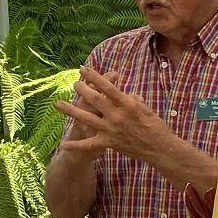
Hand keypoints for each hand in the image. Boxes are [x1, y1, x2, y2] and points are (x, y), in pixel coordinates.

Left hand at [56, 65, 172, 162]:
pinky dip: (76, 145)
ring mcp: (111, 129)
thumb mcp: (145, 107)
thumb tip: (123, 94)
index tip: (83, 69)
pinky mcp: (109, 143)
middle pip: (93, 99)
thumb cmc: (155, 126)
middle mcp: (117, 115)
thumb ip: (131, 99)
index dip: (93, 76)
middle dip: (81, 89)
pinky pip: (89, 144)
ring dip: (71, 110)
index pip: (107, 86)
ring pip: (86, 118)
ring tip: (58, 103)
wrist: (159, 148)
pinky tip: (64, 144)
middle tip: (75, 84)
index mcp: (127, 103)